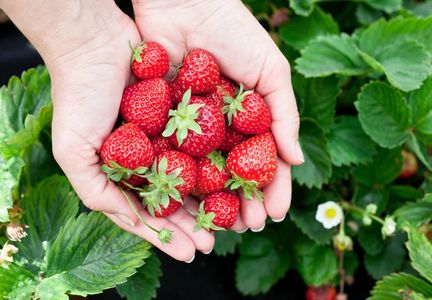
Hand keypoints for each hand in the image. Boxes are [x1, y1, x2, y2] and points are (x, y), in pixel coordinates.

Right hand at [43, 2, 211, 261]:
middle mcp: (146, 157)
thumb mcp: (73, 152)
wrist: (94, 43)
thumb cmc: (78, 96)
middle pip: (175, 197)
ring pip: (193, 173)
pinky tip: (233, 178)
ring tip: (232, 219)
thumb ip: (97, 192)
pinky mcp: (181, 114)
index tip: (191, 253)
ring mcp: (165, 136)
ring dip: (211, 198)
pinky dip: (216, 160)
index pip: (148, 211)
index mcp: (122, 172)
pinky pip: (203, 141)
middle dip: (195, 222)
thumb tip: (132, 222)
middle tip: (215, 242)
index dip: (168, 235)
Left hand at [132, 0, 303, 230]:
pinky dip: (176, 179)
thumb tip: (296, 161)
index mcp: (248, 119)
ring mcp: (190, 127)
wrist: (183, 1)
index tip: (274, 213)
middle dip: (241, 203)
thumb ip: (284, 114)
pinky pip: (169, 156)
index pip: (262, 161)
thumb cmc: (233, 30)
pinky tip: (183, 202)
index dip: (271, 189)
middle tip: (247, 227)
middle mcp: (220, 128)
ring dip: (211, 201)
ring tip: (217, 226)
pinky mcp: (160, 121)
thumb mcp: (271, 70)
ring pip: (201, 173)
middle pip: (231, 175)